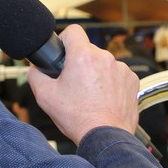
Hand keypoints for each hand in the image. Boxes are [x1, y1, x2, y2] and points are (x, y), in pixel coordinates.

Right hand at [29, 25, 139, 143]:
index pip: (73, 30)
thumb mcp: (45, 97)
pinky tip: (104, 98)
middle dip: (80, 63)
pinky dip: (111, 83)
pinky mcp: (132, 80)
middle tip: (74, 83)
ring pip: (103, 63)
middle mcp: (105, 58)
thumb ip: (35, 76)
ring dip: (96, 73)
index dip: (65, 39)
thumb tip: (35, 69)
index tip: (63, 52)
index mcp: (83, 57)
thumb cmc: (77, 118)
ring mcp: (121, 69)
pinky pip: (118, 74)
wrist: (105, 136)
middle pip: (88, 50)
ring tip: (90, 95)